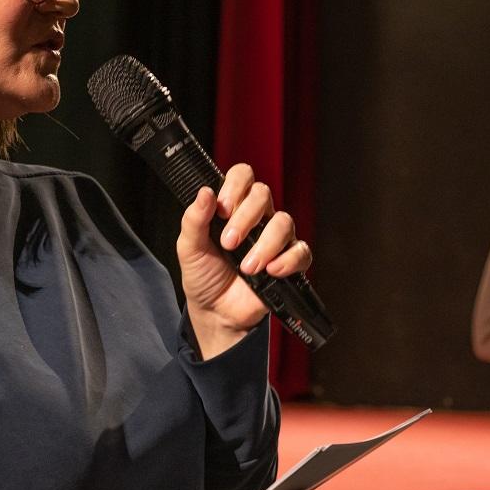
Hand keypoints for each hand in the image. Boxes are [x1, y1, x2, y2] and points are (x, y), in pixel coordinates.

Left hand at [178, 164, 313, 357]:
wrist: (215, 313)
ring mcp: (275, 239)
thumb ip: (194, 220)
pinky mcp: (289, 262)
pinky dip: (287, 260)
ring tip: (246, 267)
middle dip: (245, 217)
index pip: (242, 176)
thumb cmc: (203, 276)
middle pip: (263, 194)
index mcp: (232, 207)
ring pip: (283, 221)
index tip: (222, 208)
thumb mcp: (189, 248)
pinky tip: (271, 271)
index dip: (235, 186)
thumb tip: (205, 192)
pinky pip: (301, 251)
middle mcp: (256, 218)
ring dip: (264, 244)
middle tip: (228, 243)